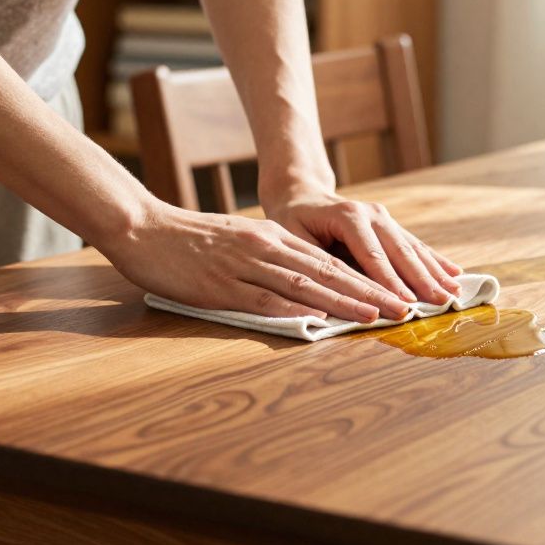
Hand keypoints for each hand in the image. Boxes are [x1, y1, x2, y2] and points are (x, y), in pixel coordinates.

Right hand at [102, 202, 411, 322]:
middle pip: (327, 272)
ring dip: (343, 301)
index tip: (395, 294)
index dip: (365, 279)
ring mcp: (243, 266)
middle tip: (404, 308)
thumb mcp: (235, 242)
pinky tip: (317, 318)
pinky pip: (262, 298)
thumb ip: (266, 259)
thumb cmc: (186, 239)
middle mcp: (264, 248)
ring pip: (304, 284)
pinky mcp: (220, 285)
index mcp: (270, 239)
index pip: (328, 261)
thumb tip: (300, 284)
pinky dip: (293, 308)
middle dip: (369, 291)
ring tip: (377, 314)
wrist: (141, 227)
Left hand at [265, 189, 463, 304]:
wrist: (301, 195)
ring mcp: (384, 217)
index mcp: (348, 216)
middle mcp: (371, 213)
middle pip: (400, 252)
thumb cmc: (293, 221)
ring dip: (435, 272)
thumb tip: (334, 298)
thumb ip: (314, 264)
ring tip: (454, 294)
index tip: (407, 305)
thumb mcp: (293, 239)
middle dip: (422, 280)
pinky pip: (416, 245)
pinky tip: (455, 273)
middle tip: (441, 304)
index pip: (372, 256)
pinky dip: (435, 260)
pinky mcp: (391, 224)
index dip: (390, 283)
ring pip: (413, 248)